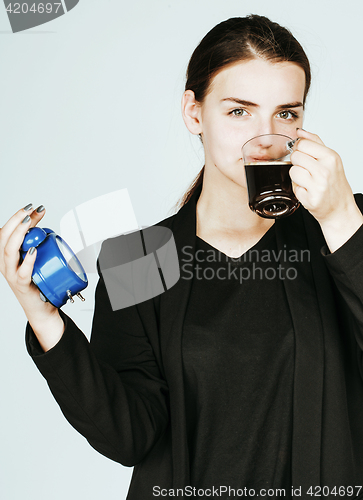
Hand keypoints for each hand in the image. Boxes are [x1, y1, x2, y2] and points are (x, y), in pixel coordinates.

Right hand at [0, 204, 57, 318]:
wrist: (42, 308)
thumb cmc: (38, 281)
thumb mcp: (36, 257)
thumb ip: (37, 241)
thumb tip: (46, 222)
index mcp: (7, 255)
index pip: (6, 231)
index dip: (17, 217)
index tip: (33, 207)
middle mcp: (6, 264)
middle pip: (4, 238)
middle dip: (16, 221)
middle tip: (30, 211)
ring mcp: (12, 275)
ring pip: (9, 252)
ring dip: (19, 235)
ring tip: (28, 223)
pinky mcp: (23, 286)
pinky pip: (22, 273)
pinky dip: (27, 261)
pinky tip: (34, 251)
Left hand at [290, 128, 362, 251]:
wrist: (340, 208)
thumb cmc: (334, 183)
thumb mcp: (330, 159)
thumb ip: (314, 142)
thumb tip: (299, 131)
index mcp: (331, 157)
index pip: (302, 143)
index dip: (298, 148)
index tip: (302, 153)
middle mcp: (325, 170)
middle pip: (295, 157)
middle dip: (297, 163)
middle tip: (307, 170)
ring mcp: (317, 185)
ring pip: (292, 172)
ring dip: (297, 177)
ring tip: (308, 181)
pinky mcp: (310, 199)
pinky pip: (293, 188)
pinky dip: (298, 190)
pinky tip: (308, 191)